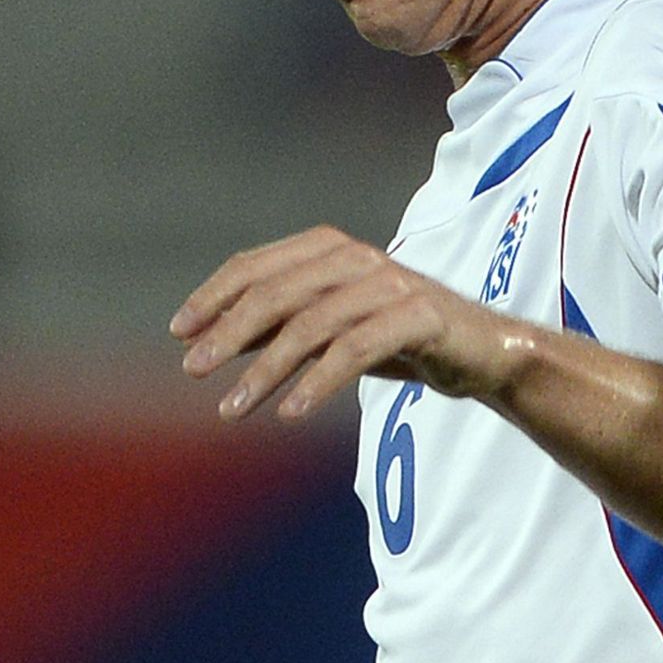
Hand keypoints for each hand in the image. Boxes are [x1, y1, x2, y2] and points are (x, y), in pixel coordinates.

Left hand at [172, 228, 517, 423]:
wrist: (483, 351)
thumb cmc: (400, 338)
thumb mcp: (331, 330)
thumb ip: (279, 327)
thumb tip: (210, 342)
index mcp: (329, 250)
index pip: (256, 267)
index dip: (213, 297)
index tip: (179, 333)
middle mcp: (355, 259)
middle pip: (276, 293)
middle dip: (227, 333)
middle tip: (193, 370)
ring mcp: (389, 285)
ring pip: (310, 325)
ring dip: (264, 370)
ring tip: (233, 408)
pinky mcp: (418, 317)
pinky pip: (355, 350)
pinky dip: (316, 382)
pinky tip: (288, 412)